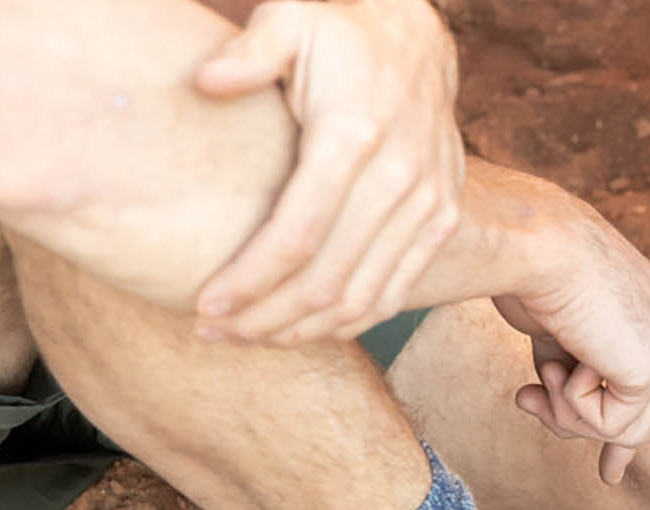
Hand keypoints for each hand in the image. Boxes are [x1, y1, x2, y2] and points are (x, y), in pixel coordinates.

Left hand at [192, 0, 462, 344]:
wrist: (418, 41)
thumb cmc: (340, 35)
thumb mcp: (290, 20)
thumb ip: (248, 51)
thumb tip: (206, 82)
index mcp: (356, 136)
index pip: (299, 234)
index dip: (249, 280)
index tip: (205, 306)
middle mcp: (402, 179)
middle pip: (329, 278)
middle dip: (266, 317)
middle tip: (214, 333)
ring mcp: (430, 205)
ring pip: (365, 296)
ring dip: (304, 328)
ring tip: (251, 338)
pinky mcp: (444, 221)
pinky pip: (396, 290)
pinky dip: (350, 321)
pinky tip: (304, 329)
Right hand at [493, 202, 649, 483]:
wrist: (531, 245)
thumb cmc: (528, 271)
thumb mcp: (554, 331)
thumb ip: (567, 371)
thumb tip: (547, 405)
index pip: (646, 390)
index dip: (621, 436)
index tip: (610, 475)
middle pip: (631, 417)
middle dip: (574, 424)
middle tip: (527, 399)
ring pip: (618, 428)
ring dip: (566, 411)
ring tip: (542, 370)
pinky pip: (608, 424)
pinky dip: (571, 403)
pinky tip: (563, 362)